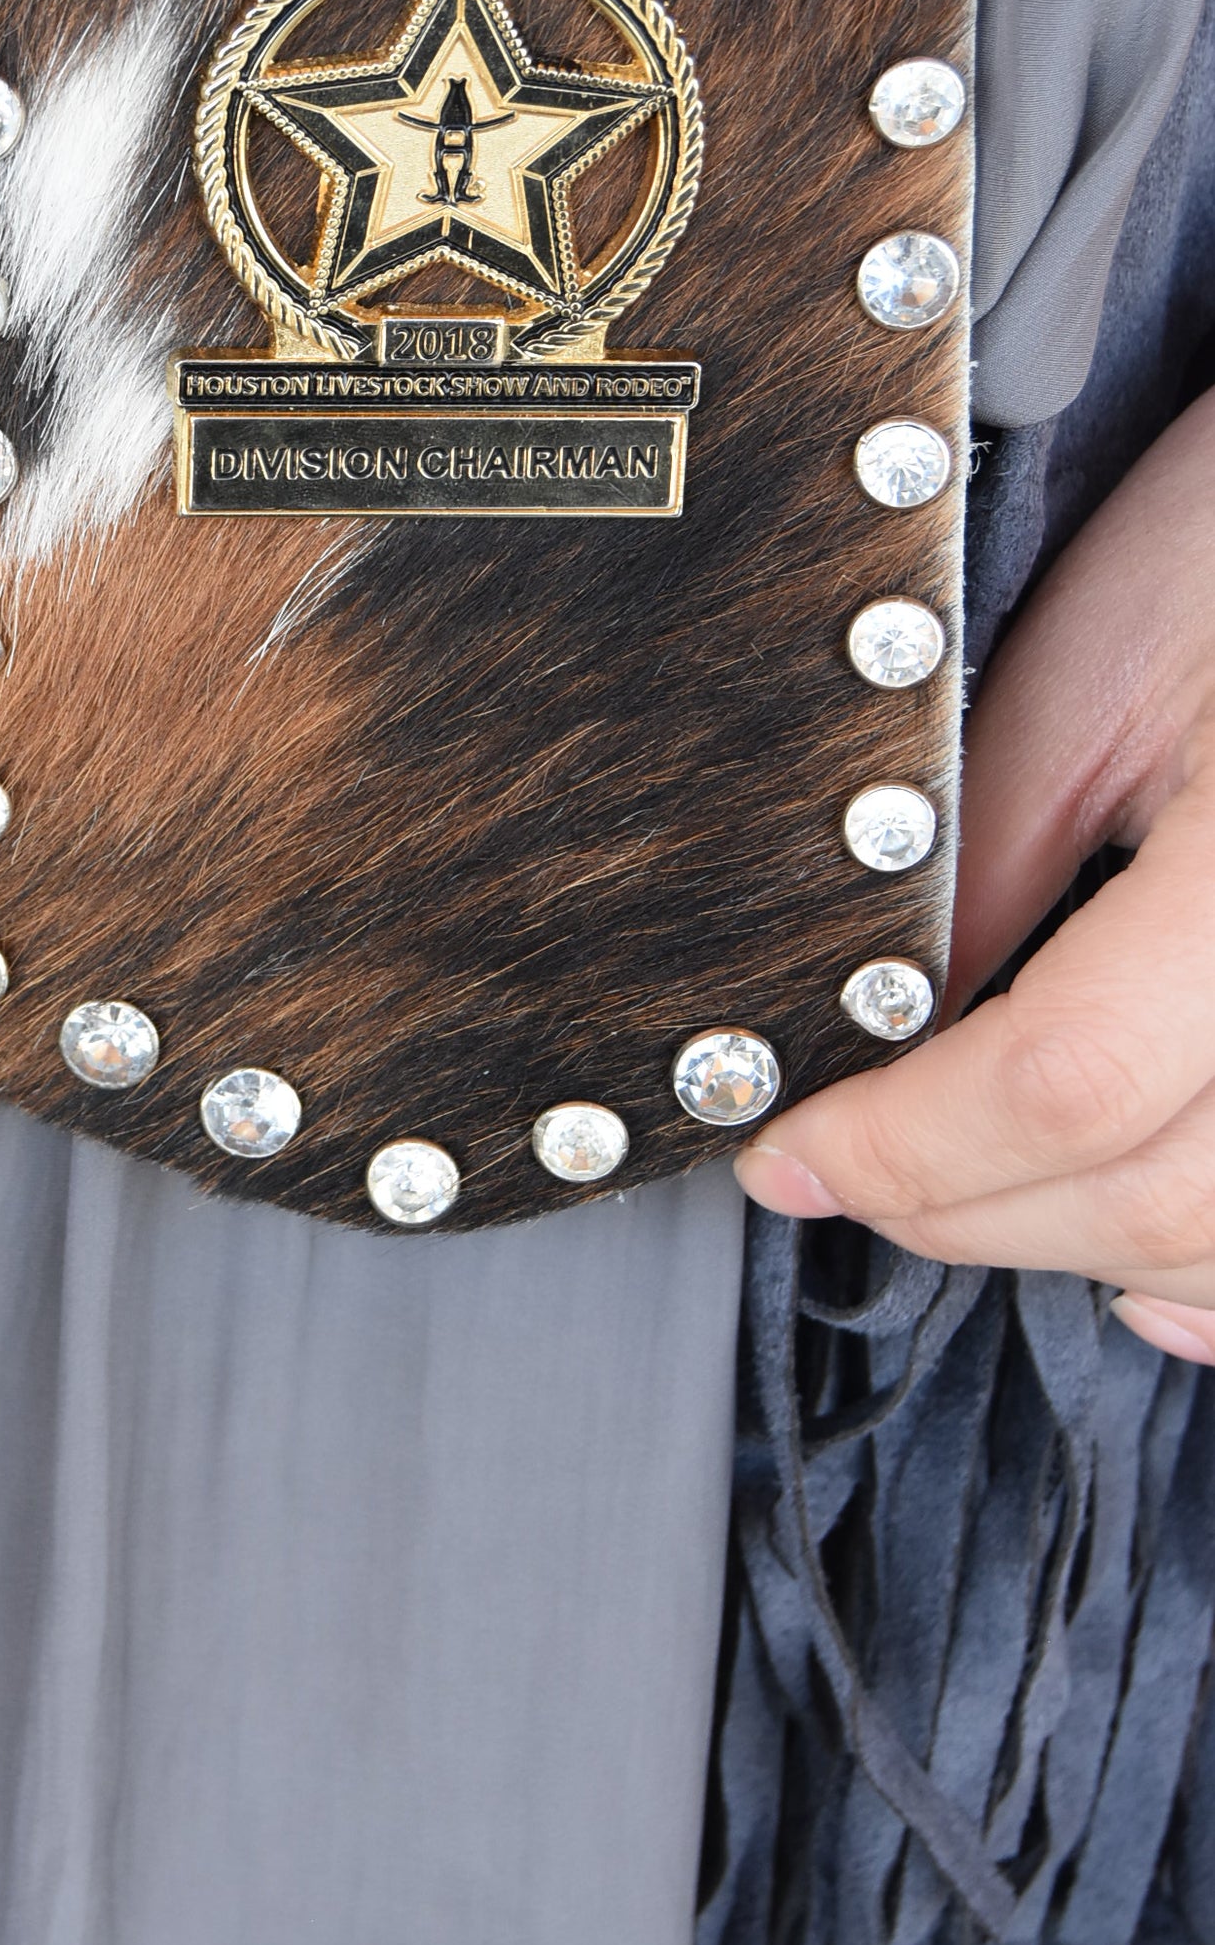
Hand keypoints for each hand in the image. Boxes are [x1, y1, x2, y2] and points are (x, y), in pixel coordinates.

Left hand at [736, 387, 1214, 1363]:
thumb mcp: (1096, 667)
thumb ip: (991, 861)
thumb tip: (883, 1036)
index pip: (1069, 1083)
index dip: (906, 1147)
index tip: (788, 1147)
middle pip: (1155, 1199)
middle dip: (962, 1209)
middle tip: (842, 1170)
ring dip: (1086, 1252)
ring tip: (964, 1195)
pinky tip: (1148, 1277)